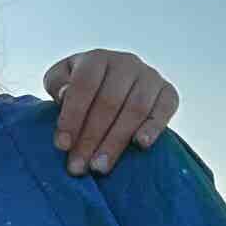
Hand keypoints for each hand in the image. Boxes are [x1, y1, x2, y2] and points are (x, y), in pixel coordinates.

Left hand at [44, 50, 176, 177]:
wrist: (113, 86)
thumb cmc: (82, 89)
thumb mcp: (61, 80)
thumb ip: (57, 84)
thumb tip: (63, 94)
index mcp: (97, 59)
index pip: (84, 85)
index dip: (72, 116)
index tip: (61, 146)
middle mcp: (126, 63)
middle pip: (109, 102)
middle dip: (91, 138)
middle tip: (78, 167)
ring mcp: (150, 77)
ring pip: (135, 109)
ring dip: (116, 141)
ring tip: (100, 167)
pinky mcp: (168, 92)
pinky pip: (165, 109)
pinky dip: (154, 127)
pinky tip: (141, 145)